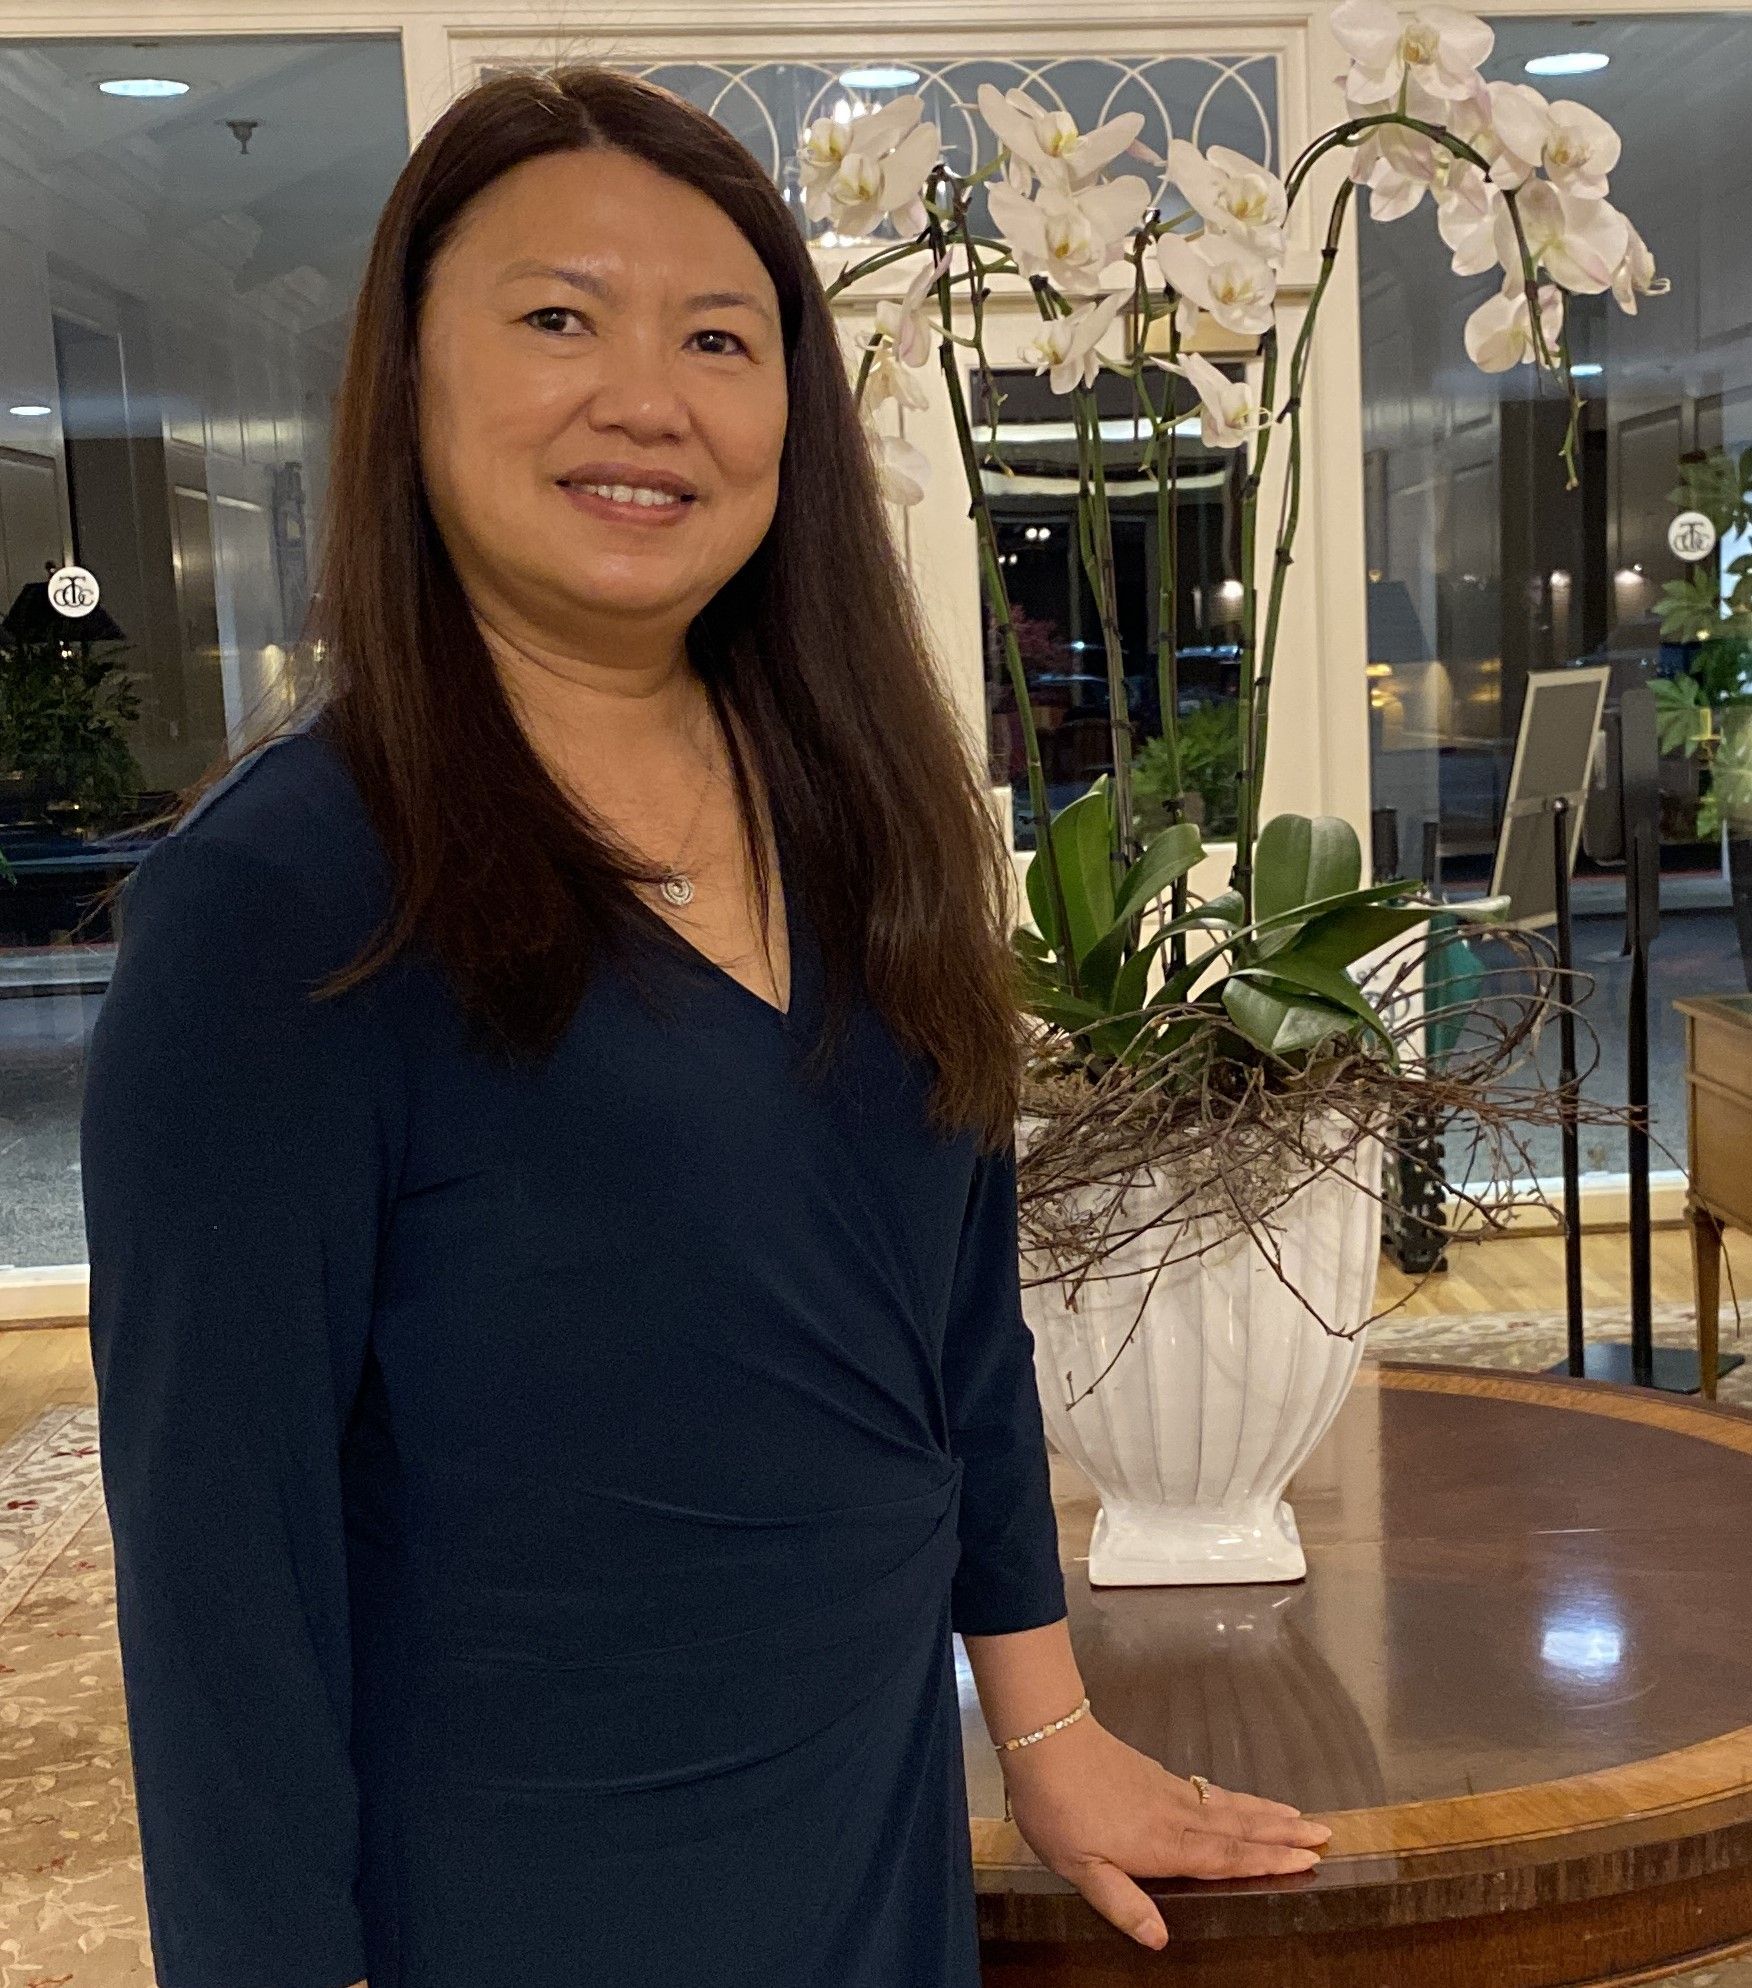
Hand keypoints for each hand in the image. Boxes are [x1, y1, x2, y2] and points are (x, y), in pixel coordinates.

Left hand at [999, 1715, 1329, 1950]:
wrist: (1045, 1739)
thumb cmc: (1058, 1808)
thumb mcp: (1080, 1868)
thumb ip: (1122, 1903)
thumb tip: (1160, 1940)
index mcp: (1162, 1844)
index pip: (1226, 1857)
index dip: (1267, 1860)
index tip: (1306, 1859)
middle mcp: (1175, 1816)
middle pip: (1239, 1826)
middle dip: (1282, 1832)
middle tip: (1324, 1833)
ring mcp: (1167, 1791)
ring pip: (1226, 1805)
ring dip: (1265, 1812)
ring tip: (1298, 1815)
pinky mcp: (1154, 1775)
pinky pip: (1207, 1791)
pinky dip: (1233, 1797)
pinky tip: (1237, 1801)